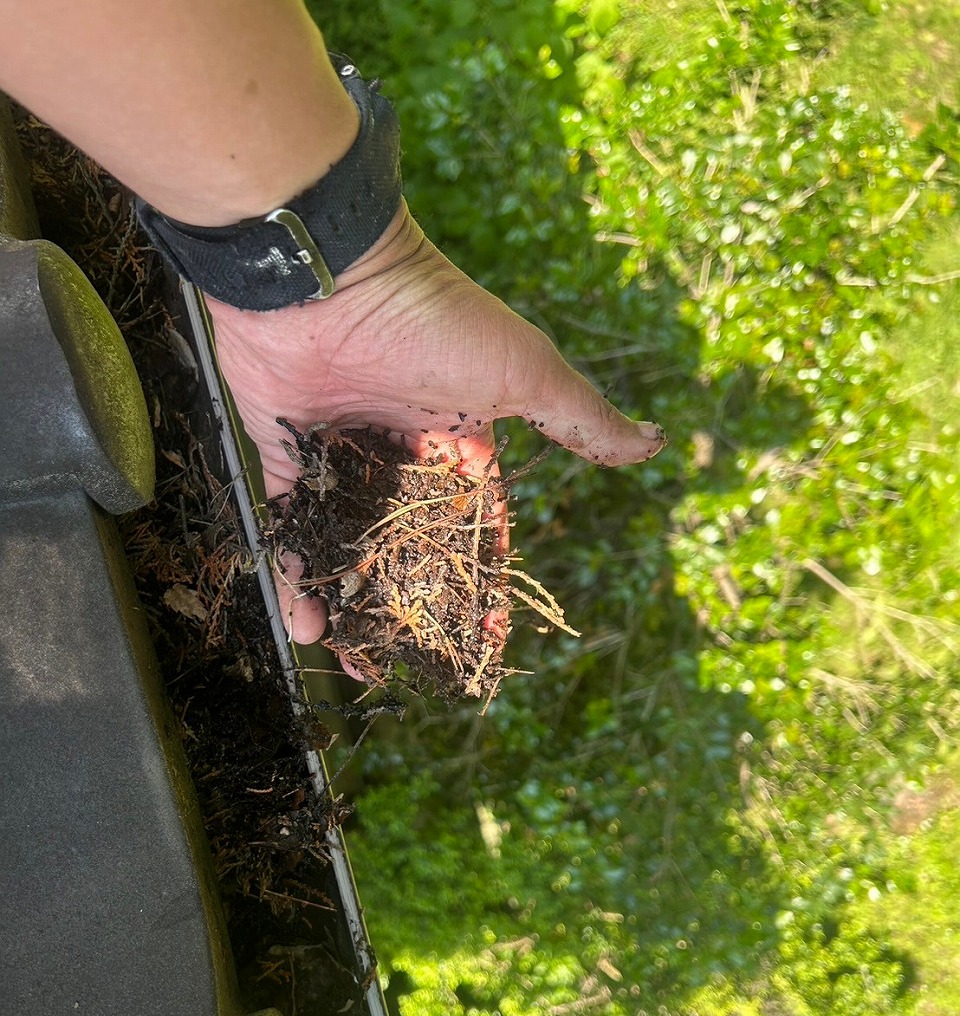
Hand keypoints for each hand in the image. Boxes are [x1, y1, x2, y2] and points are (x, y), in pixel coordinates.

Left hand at [205, 203, 664, 644]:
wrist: (326, 271)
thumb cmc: (432, 321)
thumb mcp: (523, 373)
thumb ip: (582, 419)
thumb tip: (655, 444)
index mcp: (460, 436)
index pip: (478, 522)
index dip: (482, 577)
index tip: (484, 639)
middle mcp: (401, 447)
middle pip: (410, 542)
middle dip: (413, 603)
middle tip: (412, 663)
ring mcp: (341, 447)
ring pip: (349, 540)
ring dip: (352, 600)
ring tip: (352, 659)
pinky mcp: (284, 445)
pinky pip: (288, 520)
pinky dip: (294, 568)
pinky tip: (303, 621)